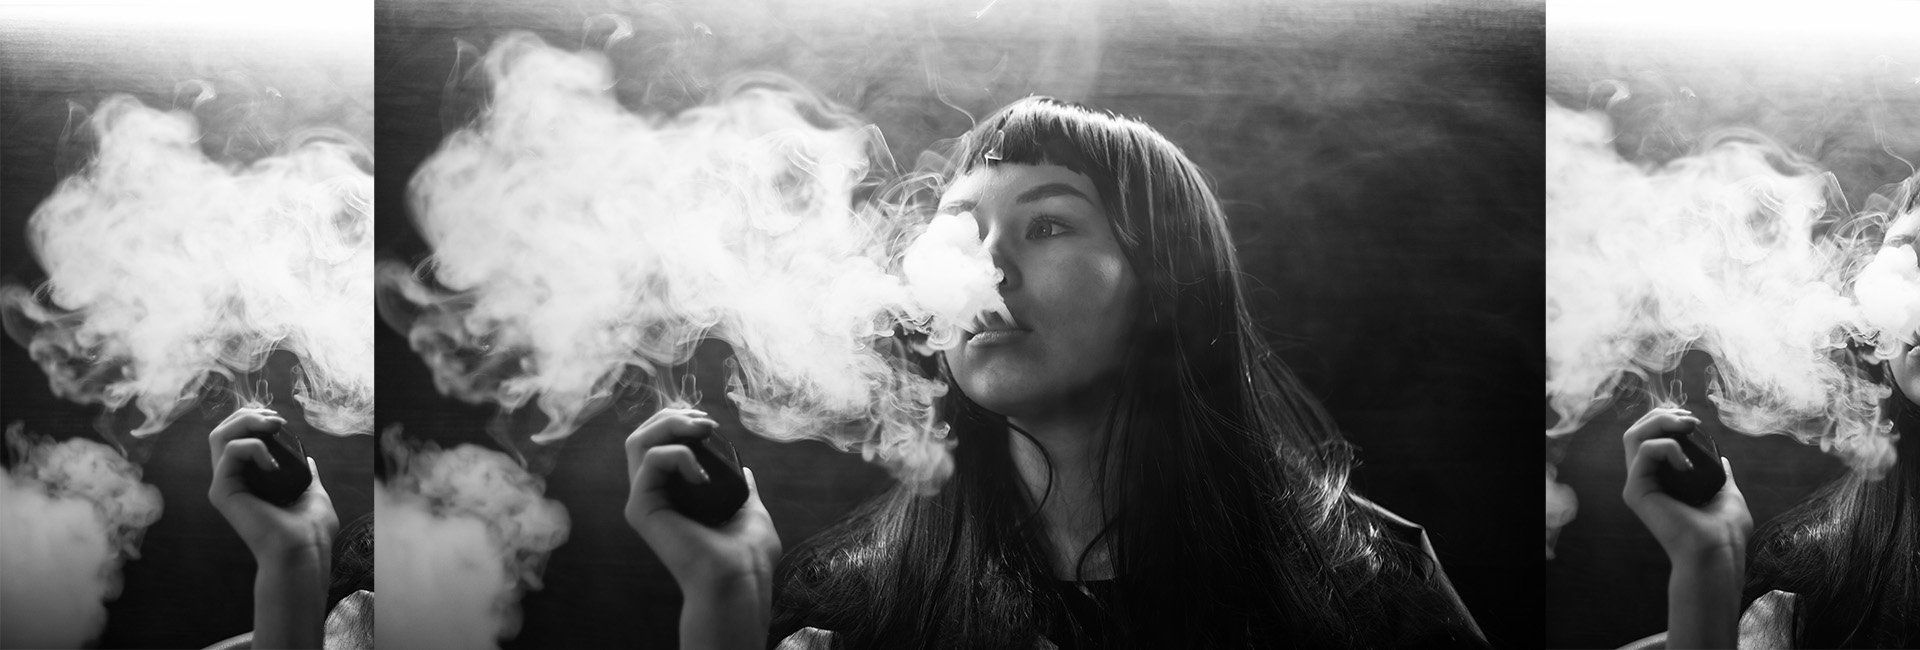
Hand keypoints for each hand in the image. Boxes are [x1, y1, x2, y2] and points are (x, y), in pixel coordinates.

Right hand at [207, 408, 338, 563]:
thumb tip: (306, 458)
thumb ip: (304, 473)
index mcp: (251, 480)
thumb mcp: (311, 491)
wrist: (304, 550)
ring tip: (274, 428)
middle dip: (248, 415)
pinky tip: (274, 464)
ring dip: (247, 422)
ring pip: (219, 436)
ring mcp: (225, 485)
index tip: (281, 421)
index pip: (238, 437)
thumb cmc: (311, 529)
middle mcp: (234, 480)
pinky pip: (230, 451)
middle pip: (224, 431)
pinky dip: (254, 446)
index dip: (253, 419)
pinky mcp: (222, 491)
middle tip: (276, 421)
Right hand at [625, 408, 780, 649]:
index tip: (711, 424)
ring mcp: (645, 501)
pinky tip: (703, 475)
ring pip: (638, 442)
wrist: (740, 580)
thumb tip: (744, 471)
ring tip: (703, 432)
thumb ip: (741, 489)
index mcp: (676, 495)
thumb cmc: (748, 556)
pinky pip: (652, 460)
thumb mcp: (749, 510)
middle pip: (644, 436)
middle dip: (673, 416)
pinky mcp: (640, 508)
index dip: (679, 421)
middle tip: (706, 424)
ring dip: (671, 424)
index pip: (660, 443)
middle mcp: (655, 495)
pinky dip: (680, 454)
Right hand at [1620, 407, 1751, 562]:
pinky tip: (1688, 464)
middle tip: (1690, 420)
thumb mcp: (1726, 492)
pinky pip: (1645, 451)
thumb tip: (1721, 458)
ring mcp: (1638, 484)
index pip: (1651, 438)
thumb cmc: (1725, 531)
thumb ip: (1719, 474)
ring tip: (1687, 427)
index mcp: (1663, 480)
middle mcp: (1646, 480)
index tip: (1694, 421)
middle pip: (1638, 431)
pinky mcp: (1636, 490)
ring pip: (1633, 436)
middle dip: (1662, 415)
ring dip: (1660, 422)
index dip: (1667, 419)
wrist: (1718, 551)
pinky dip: (1668, 446)